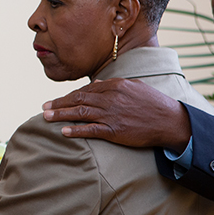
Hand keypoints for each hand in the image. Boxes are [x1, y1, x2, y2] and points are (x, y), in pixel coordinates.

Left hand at [41, 78, 191, 152]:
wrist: (170, 121)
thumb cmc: (153, 104)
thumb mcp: (134, 87)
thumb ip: (114, 84)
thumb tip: (98, 83)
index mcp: (115, 86)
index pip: (86, 90)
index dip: (69, 96)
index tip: (57, 100)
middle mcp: (110, 98)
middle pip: (78, 100)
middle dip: (59, 103)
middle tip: (44, 107)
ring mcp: (111, 114)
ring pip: (80, 113)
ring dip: (61, 114)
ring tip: (46, 117)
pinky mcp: (115, 130)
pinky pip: (91, 130)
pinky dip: (76, 130)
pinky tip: (64, 131)